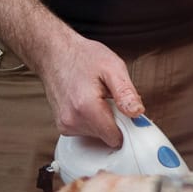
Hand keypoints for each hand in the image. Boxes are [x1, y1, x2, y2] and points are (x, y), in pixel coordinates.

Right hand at [32, 31, 143, 147]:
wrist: (55, 53)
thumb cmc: (83, 57)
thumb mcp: (113, 67)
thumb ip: (126, 93)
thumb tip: (137, 112)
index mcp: (86, 107)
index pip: (115, 138)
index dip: (128, 127)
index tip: (130, 114)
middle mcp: (72, 120)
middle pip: (107, 137)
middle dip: (115, 120)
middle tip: (112, 99)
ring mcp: (64, 124)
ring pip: (97, 135)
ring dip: (104, 120)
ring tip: (99, 98)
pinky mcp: (62, 125)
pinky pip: (86, 131)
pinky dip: (93, 120)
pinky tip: (90, 102)